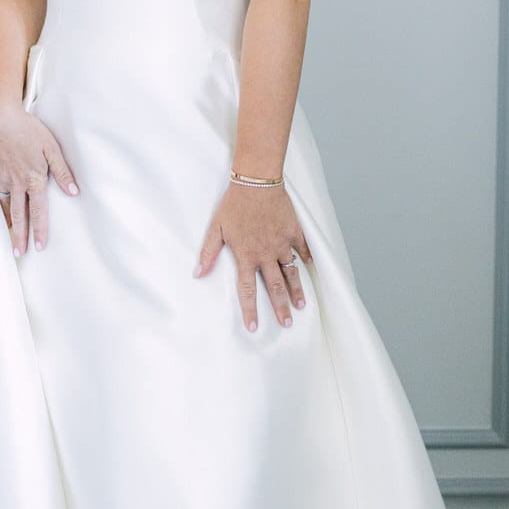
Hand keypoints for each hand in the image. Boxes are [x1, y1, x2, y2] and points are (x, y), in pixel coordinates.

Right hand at [0, 102, 79, 256]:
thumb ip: (63, 172)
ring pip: (5, 205)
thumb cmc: (27, 129)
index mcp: (33, 179)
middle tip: (19, 253)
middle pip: (18, 216)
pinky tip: (1, 208)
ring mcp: (1, 178)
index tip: (39, 247)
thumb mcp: (51, 148)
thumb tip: (74, 193)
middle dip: (20, 237)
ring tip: (10, 237)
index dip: (40, 230)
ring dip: (8, 223)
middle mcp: (16, 183)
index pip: (38, 211)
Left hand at [193, 181, 311, 330]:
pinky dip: (306, 258)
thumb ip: (208, 253)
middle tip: (286, 324)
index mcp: (246, 255)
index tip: (254, 327)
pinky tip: (310, 267)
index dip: (250, 310)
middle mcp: (266, 254)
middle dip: (280, 308)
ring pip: (291, 272)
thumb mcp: (216, 228)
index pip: (248, 289)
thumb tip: (198, 274)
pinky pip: (302, 248)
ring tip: (302, 305)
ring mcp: (282, 243)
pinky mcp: (293, 230)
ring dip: (297, 290)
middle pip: (275, 287)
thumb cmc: (234, 203)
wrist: (257, 181)